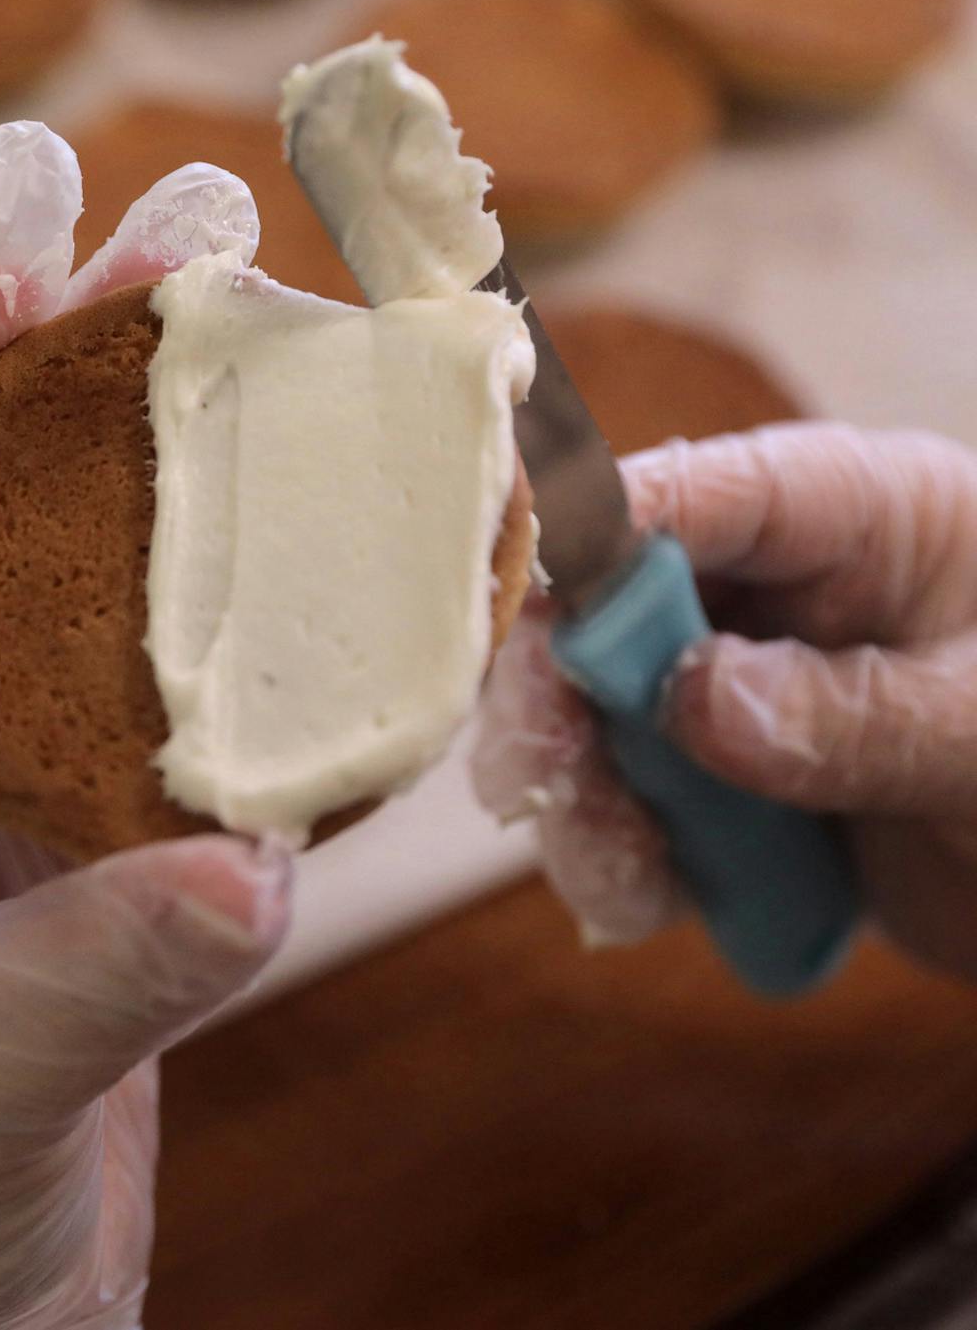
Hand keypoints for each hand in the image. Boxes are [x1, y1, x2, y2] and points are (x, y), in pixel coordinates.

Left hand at [0, 124, 293, 1328]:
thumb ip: (81, 974)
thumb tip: (240, 875)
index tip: (20, 249)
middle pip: (7, 499)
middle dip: (88, 348)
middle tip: (188, 201)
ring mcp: (27, 784)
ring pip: (124, 579)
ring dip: (207, 448)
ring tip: (285, 304)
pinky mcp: (119, 848)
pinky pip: (214, 708)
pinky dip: (293, 625)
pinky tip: (364, 532)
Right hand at [473, 423, 976, 980]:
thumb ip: (863, 717)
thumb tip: (694, 699)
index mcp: (862, 516)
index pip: (702, 491)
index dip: (596, 532)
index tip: (530, 605)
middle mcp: (782, 591)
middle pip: (611, 604)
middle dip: (560, 690)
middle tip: (540, 774)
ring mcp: (748, 692)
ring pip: (599, 716)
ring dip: (580, 794)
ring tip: (619, 874)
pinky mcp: (733, 790)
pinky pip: (634, 807)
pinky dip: (616, 857)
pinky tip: (643, 901)